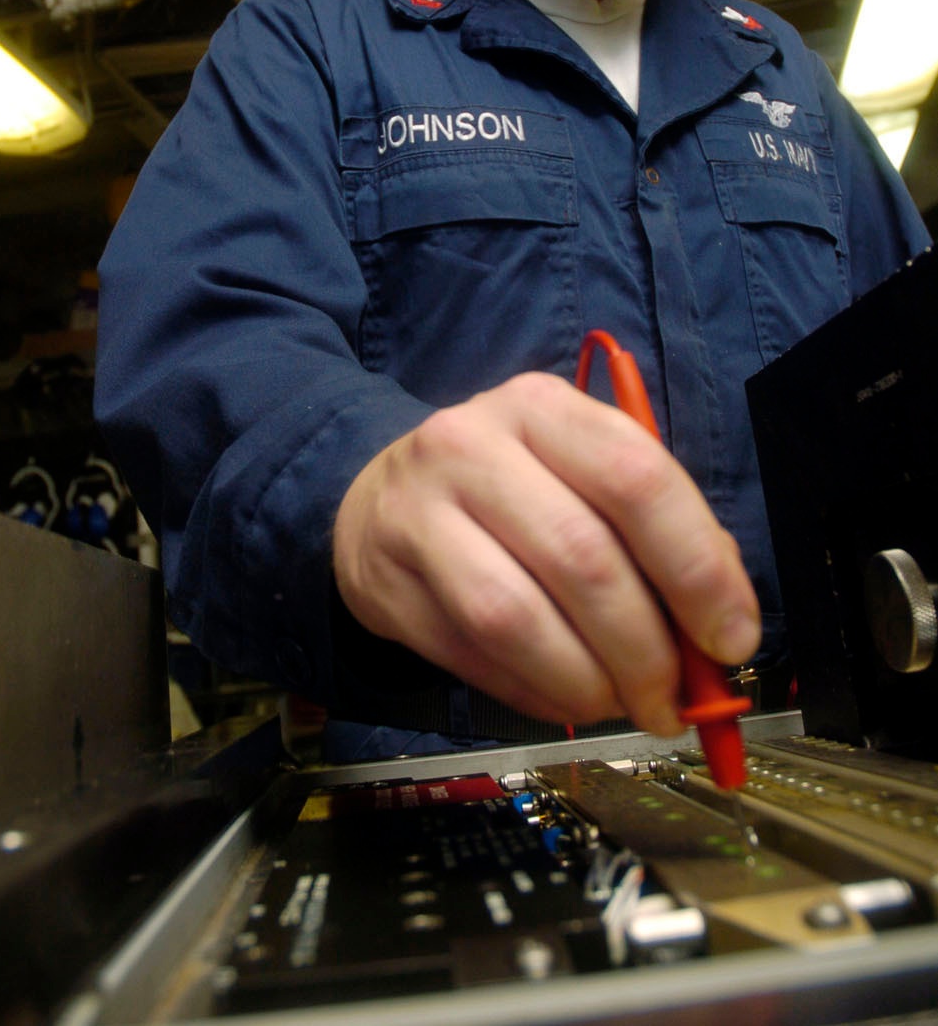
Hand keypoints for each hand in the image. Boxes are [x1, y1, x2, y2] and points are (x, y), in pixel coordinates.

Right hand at [333, 372, 760, 734]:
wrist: (378, 498)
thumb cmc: (510, 489)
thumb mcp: (578, 472)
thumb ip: (655, 531)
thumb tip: (722, 626)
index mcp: (542, 406)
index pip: (636, 477)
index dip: (697, 568)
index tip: (731, 638)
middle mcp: (473, 444)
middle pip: (582, 556)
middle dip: (646, 648)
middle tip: (675, 701)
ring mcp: (419, 513)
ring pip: (519, 618)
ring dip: (588, 682)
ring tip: (620, 703)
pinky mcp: (385, 582)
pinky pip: (474, 656)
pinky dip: (537, 694)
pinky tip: (565, 697)